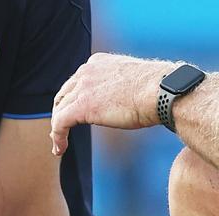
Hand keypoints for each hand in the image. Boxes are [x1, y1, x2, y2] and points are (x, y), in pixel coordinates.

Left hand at [50, 54, 169, 155]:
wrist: (162, 91)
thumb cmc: (158, 89)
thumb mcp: (134, 81)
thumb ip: (120, 87)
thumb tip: (124, 100)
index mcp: (98, 62)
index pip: (76, 81)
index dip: (71, 99)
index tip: (73, 114)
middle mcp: (87, 71)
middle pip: (64, 94)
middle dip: (60, 113)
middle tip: (60, 130)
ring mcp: (83, 87)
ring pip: (59, 110)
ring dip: (57, 129)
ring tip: (59, 145)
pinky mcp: (81, 106)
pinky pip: (60, 123)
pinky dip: (57, 137)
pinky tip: (60, 150)